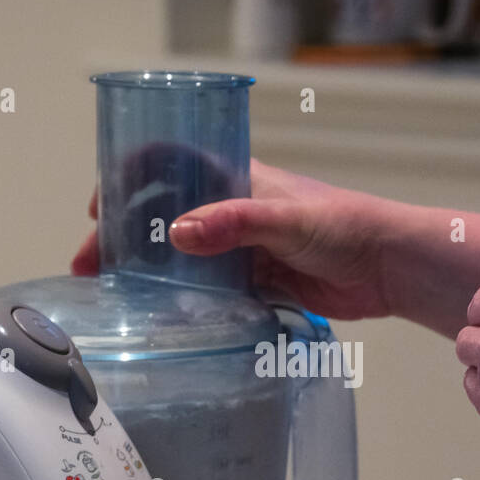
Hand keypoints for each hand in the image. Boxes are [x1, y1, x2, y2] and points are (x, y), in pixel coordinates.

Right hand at [74, 159, 390, 320]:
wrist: (388, 267)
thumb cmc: (344, 226)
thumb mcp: (284, 218)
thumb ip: (234, 224)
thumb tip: (176, 235)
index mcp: (235, 177)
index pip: (167, 162)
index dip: (127, 177)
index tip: (98, 208)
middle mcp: (231, 209)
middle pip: (162, 215)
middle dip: (122, 235)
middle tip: (91, 265)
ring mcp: (241, 249)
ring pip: (180, 257)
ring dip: (146, 272)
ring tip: (113, 295)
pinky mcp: (255, 284)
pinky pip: (207, 290)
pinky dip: (181, 300)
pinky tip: (158, 317)